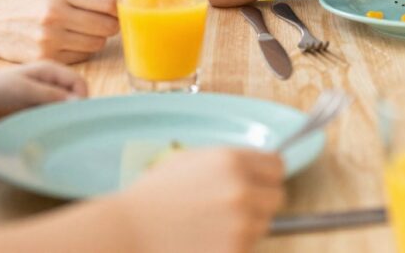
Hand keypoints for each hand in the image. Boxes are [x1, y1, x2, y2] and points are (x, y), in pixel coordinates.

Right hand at [0, 0, 119, 63]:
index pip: (109, 2)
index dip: (121, 6)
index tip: (120, 7)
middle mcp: (54, 13)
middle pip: (109, 25)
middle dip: (112, 22)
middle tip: (103, 18)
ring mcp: (49, 38)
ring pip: (99, 42)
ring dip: (98, 36)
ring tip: (83, 28)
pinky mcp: (46, 57)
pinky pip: (84, 55)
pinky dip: (83, 48)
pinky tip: (70, 39)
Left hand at [0, 61, 87, 123]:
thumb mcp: (26, 89)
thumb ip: (51, 95)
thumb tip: (78, 102)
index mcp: (52, 71)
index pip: (78, 82)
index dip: (82, 97)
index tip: (77, 115)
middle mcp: (52, 82)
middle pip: (74, 95)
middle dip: (73, 109)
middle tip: (67, 124)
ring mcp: (45, 96)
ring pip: (64, 107)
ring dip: (62, 117)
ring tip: (56, 128)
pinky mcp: (38, 108)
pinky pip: (53, 115)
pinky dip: (53, 122)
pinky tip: (48, 129)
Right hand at [113, 147, 285, 252]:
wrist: (127, 233)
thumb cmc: (153, 197)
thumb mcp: (190, 161)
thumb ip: (229, 162)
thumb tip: (258, 167)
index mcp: (232, 161)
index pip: (277, 165)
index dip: (267, 175)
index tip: (260, 183)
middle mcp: (242, 189)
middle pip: (277, 196)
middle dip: (261, 201)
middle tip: (237, 209)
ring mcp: (240, 223)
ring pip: (264, 224)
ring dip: (247, 226)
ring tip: (214, 227)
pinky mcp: (234, 250)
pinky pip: (248, 246)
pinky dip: (234, 245)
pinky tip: (208, 242)